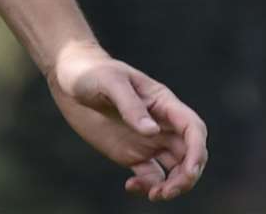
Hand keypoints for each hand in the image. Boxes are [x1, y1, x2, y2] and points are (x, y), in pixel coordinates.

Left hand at [48, 41, 208, 200]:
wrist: (68, 77)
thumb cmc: (90, 71)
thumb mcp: (109, 82)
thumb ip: (130, 105)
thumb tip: (152, 132)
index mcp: (162, 103)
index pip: (192, 128)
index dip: (197, 150)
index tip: (190, 170)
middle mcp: (160, 124)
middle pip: (189, 154)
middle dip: (187, 176)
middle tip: (167, 191)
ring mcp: (147, 140)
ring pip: (174, 169)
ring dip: (172, 186)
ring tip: (154, 195)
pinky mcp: (131, 153)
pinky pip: (150, 176)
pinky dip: (148, 186)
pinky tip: (131, 187)